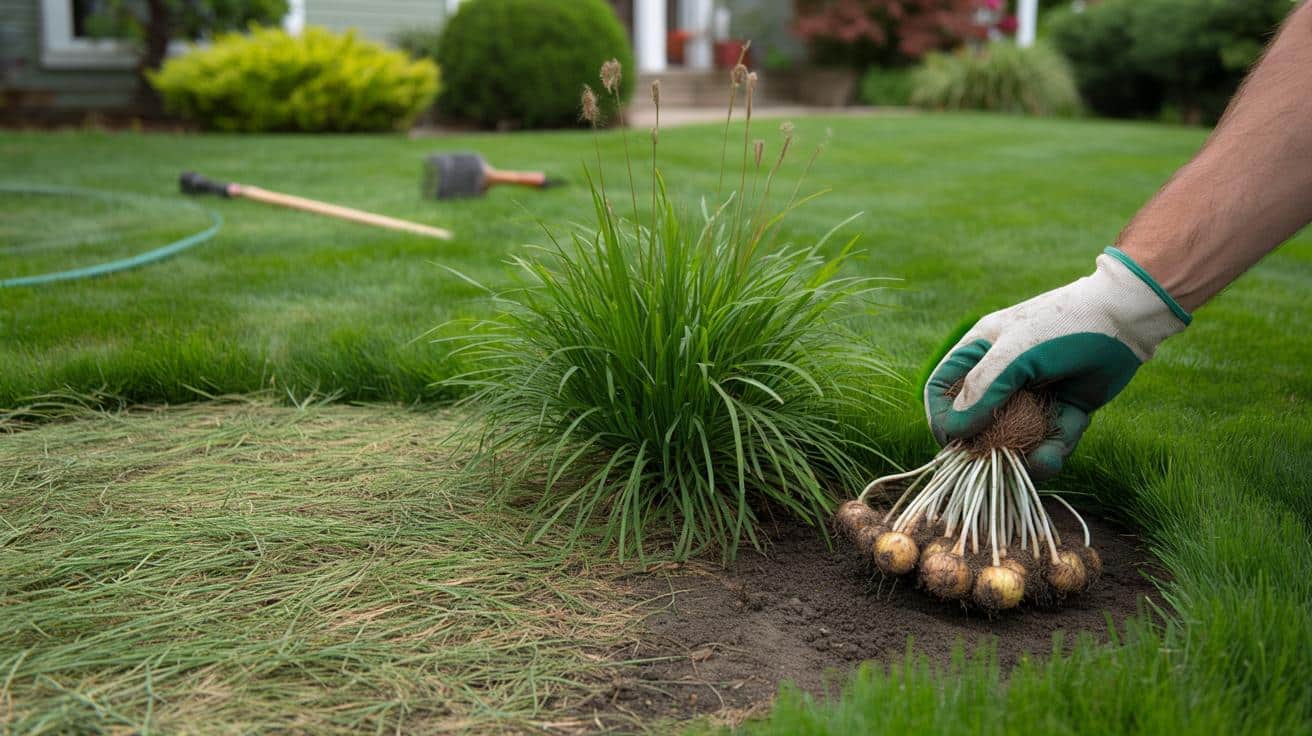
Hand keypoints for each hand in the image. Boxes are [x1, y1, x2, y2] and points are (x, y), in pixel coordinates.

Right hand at [924, 248, 1190, 479]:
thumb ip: (981, 390)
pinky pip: (1050, 439)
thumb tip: (953, 429)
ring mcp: (1033, 393)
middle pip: (977, 420)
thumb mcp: (1013, 354)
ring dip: (1020, 455)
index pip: (943, 389)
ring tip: (1031, 463)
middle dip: (984, 444)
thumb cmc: (1059, 326)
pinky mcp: (1064, 408)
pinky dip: (1050, 453)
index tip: (952, 442)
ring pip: (1015, 435)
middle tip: (992, 460)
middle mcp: (1002, 375)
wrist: (1124, 320)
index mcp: (980, 352)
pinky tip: (1049, 459)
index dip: (941, 417)